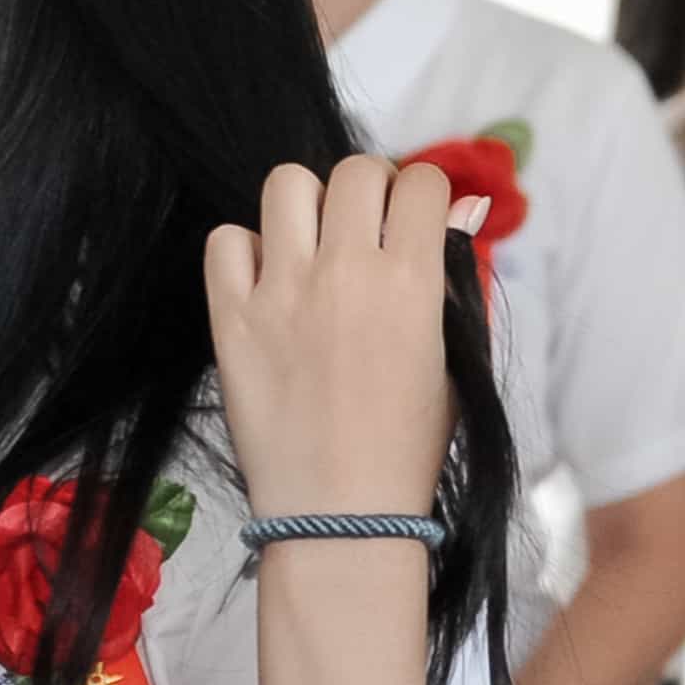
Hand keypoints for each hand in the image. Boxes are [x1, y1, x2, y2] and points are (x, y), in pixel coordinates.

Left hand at [203, 153, 470, 516]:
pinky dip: (247, 250)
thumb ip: (454, 285)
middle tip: (367, 226)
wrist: (341, 512)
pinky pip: (227, 240)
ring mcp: (282, 291)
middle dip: (371, 189)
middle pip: (356, 172)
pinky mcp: (231, 317)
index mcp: (411, 283)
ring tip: (312, 245)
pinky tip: (267, 282)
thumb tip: (458, 215)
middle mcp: (345, 273)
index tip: (416, 217)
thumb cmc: (408, 446)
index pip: (424, 184)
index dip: (425, 194)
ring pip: (287, 184)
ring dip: (307, 205)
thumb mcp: (453, 362)